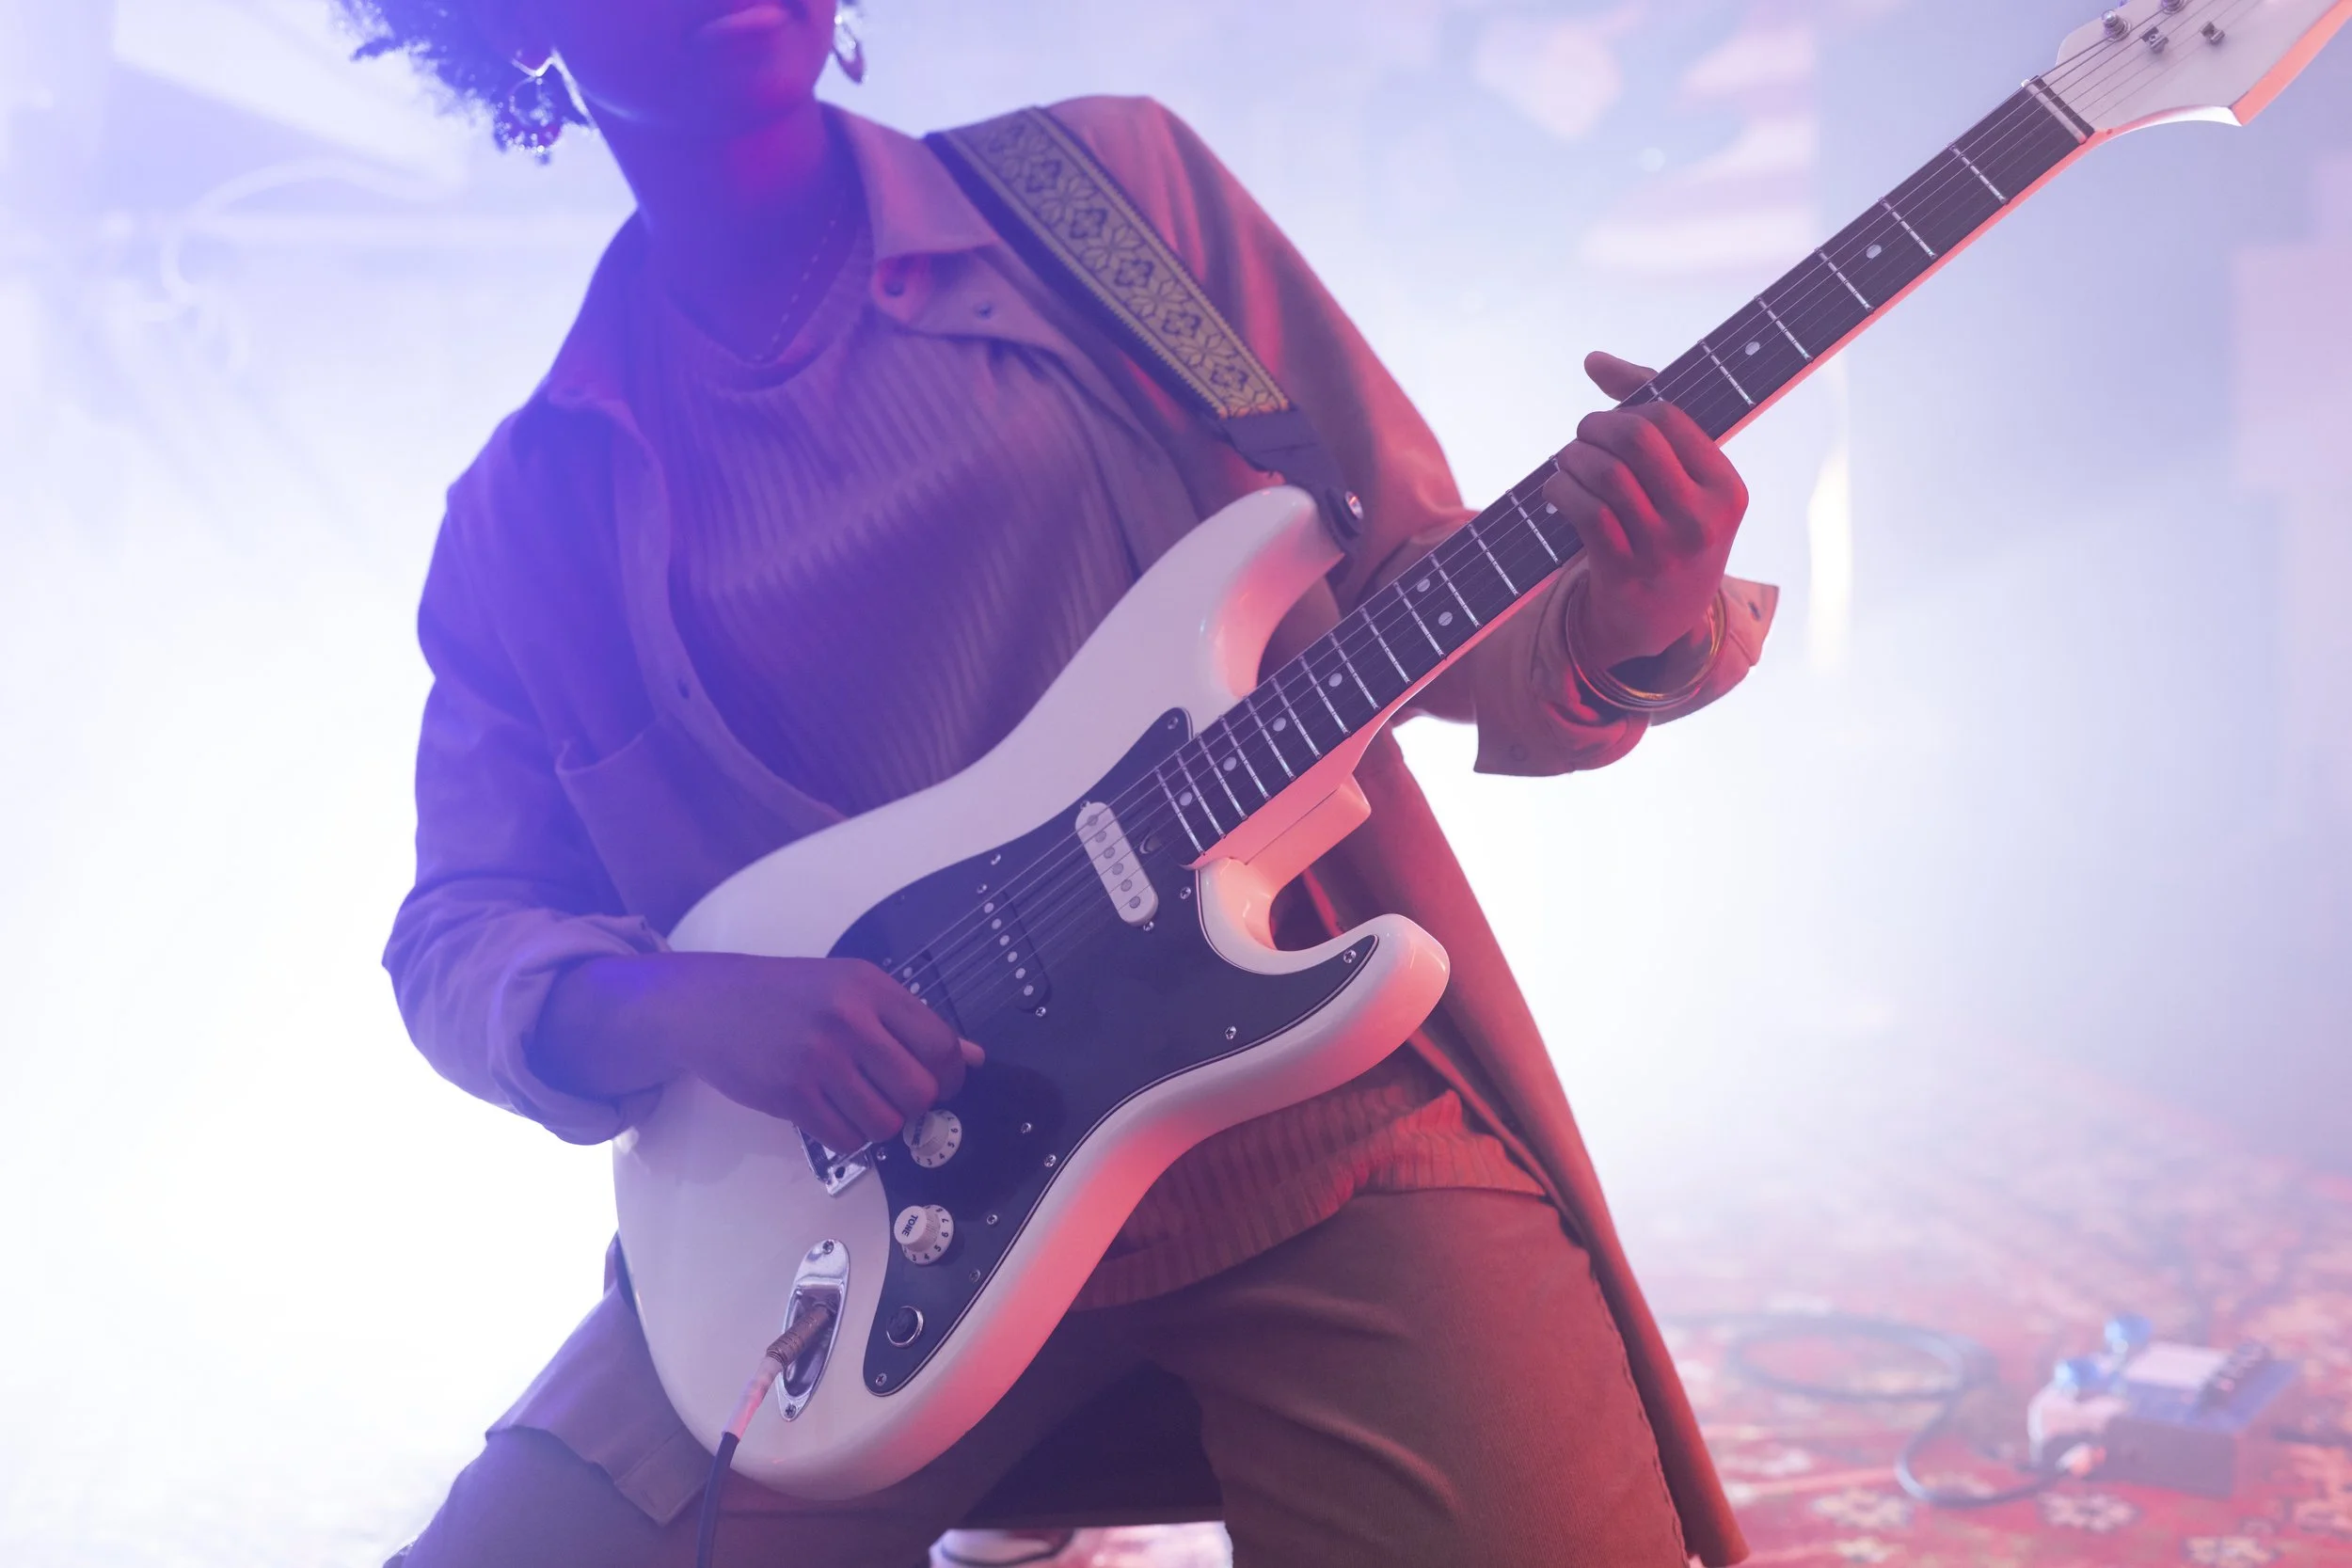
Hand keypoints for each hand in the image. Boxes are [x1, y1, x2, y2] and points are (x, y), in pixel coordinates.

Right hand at [534, 952, 982, 1151]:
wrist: (708, 1004)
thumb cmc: (784, 995)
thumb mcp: (850, 987)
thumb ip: (910, 1021)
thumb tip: (971, 1056)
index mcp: (871, 988)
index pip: (940, 1044)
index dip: (950, 1075)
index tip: (940, 1083)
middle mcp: (849, 1020)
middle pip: (919, 1090)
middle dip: (916, 1105)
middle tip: (897, 1098)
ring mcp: (819, 1059)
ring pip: (886, 1123)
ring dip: (880, 1124)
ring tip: (860, 1103)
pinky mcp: (791, 1094)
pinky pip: (846, 1138)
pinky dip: (848, 1136)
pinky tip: (833, 1112)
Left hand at [1543, 351, 1748, 670]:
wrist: (1661, 620)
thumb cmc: (1670, 530)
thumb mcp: (1683, 480)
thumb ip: (1648, 411)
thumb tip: (1594, 360)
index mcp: (1726, 488)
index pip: (1670, 418)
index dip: (1628, 408)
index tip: (1610, 420)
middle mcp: (1703, 519)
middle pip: (1636, 439)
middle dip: (1596, 427)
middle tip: (1582, 437)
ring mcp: (1665, 550)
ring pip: (1606, 475)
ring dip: (1573, 458)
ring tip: (1567, 462)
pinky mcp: (1626, 573)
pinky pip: (1585, 513)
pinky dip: (1561, 491)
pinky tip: (1557, 489)